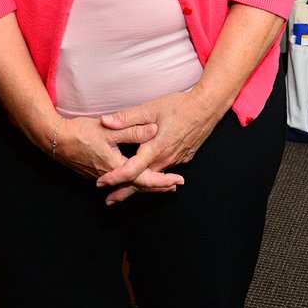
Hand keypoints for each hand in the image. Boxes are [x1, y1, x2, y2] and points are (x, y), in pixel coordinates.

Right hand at [54, 114, 182, 197]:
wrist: (56, 140)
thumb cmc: (81, 133)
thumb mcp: (108, 129)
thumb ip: (132, 130)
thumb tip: (154, 130)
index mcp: (116, 166)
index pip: (144, 178)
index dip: (162, 180)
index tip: (177, 181)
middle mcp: (110, 176)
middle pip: (138, 185)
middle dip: (158, 186)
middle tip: (176, 186)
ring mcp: (102, 176)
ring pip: (129, 184)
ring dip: (146, 184)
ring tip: (163, 184)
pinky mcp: (97, 172)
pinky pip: (120, 181)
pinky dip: (133, 181)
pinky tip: (138, 178)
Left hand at [96, 87, 222, 203]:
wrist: (206, 107)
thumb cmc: (179, 106)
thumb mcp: (150, 109)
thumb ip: (127, 118)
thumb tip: (105, 121)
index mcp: (155, 149)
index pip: (131, 170)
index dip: (115, 178)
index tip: (101, 183)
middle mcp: (165, 159)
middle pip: (142, 181)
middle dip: (125, 192)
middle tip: (110, 200)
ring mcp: (176, 160)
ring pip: (154, 178)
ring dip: (139, 186)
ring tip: (125, 193)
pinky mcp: (183, 157)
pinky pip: (165, 172)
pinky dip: (154, 178)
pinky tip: (149, 178)